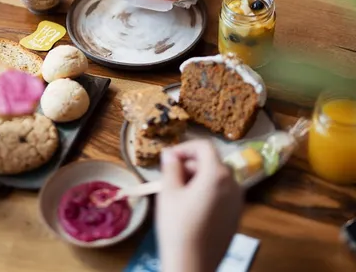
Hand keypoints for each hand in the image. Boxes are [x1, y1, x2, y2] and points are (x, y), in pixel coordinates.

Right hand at [157, 140, 242, 271]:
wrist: (193, 266)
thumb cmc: (178, 227)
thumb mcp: (168, 193)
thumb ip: (171, 167)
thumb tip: (170, 154)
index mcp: (218, 174)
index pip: (204, 146)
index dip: (185, 147)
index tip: (169, 157)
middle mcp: (234, 183)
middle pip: (212, 162)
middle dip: (191, 164)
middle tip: (171, 177)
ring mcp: (238, 201)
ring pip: (218, 178)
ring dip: (199, 178)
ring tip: (180, 192)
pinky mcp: (237, 216)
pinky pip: (223, 193)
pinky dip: (209, 191)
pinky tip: (192, 206)